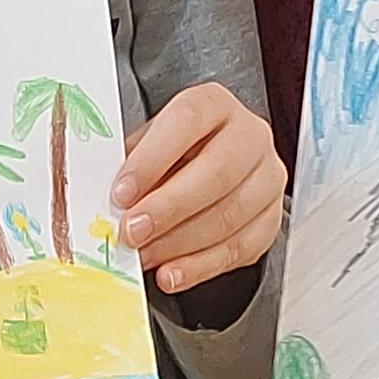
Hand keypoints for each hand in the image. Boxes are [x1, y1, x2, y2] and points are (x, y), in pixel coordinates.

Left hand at [110, 85, 286, 294]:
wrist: (210, 165)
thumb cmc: (173, 153)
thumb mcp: (148, 145)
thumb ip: (132, 167)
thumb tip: (107, 204)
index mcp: (214, 104)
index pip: (187, 121)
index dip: (151, 159)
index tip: (121, 193)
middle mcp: (250, 135)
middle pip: (217, 172)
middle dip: (168, 208)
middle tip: (132, 232)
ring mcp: (267, 177)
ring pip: (230, 215)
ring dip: (180, 243)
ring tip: (145, 257)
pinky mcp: (272, 218)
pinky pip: (241, 249)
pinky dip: (201, 267)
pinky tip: (173, 274)